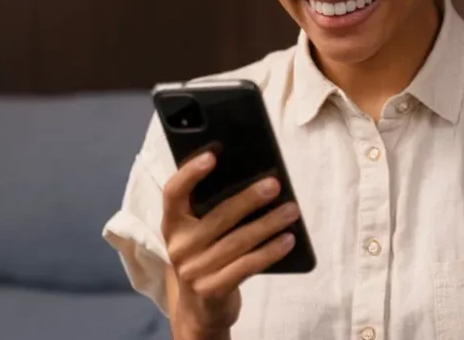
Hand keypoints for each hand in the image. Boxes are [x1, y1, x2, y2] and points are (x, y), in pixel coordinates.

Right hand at [161, 151, 299, 335]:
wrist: (200, 308)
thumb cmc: (206, 256)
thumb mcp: (199, 232)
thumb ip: (212, 208)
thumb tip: (252, 178)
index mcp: (172, 224)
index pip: (173, 192)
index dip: (190, 173)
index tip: (212, 155)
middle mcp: (178, 246)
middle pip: (217, 217)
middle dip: (249, 199)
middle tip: (275, 184)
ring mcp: (193, 271)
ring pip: (237, 242)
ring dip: (268, 224)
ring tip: (291, 210)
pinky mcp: (211, 290)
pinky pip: (246, 266)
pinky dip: (270, 252)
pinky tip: (288, 240)